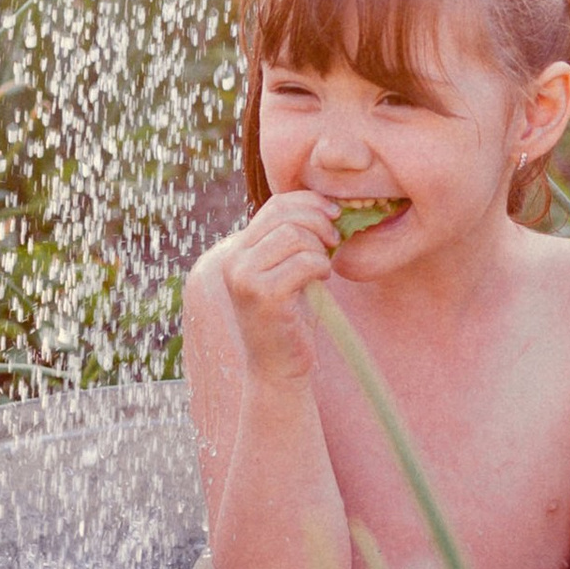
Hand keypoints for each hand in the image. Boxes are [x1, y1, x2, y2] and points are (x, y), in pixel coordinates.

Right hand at [218, 193, 339, 386]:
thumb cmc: (291, 316)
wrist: (279, 366)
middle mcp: (234, 260)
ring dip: (320, 249)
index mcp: (239, 250)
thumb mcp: (288, 269)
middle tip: (335, 241)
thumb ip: (293, 239)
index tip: (334, 214)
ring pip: (295, 235)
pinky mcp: (263, 296)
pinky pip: (304, 262)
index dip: (309, 202)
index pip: (275, 204)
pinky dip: (321, 267)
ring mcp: (244, 278)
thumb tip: (326, 204)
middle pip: (285, 215)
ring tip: (323, 267)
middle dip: (319, 222)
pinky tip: (322, 280)